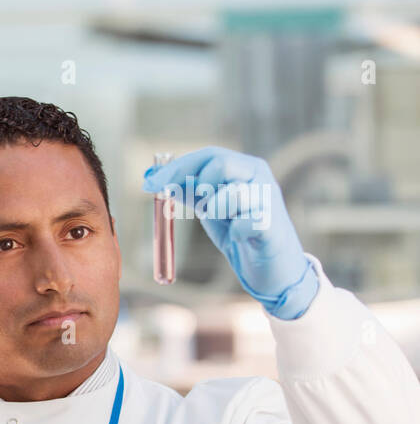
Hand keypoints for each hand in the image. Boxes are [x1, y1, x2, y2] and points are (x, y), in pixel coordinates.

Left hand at [142, 146, 318, 319]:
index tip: (150, 184)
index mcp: (243, 167)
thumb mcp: (210, 207)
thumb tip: (155, 179)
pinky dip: (234, 232)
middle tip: (195, 205)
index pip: (208, 155)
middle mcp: (259, 176)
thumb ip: (189, 191)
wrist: (273, 267)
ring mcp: (268, 198)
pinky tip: (240, 237)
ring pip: (230, 194)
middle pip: (221, 164)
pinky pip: (242, 224)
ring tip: (226, 221)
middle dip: (197, 185)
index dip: (177, 168)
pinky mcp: (272, 224)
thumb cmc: (240, 232)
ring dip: (217, 210)